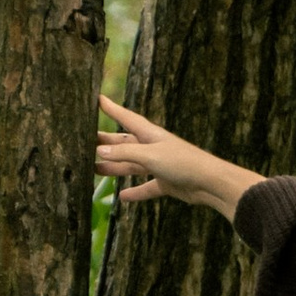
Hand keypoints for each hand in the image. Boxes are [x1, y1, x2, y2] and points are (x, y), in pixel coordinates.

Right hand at [94, 101, 263, 221]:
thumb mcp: (150, 155)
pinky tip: (122, 197)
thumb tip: (100, 151)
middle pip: (124, 144)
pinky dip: (135, 192)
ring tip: (93, 169)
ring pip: (131, 165)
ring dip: (114, 168)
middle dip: (106, 142)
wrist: (210, 183)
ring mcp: (159, 165)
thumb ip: (125, 154)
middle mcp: (153, 147)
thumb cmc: (183, 162)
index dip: (111, 109)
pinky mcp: (166, 182)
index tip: (97, 99)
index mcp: (150, 135)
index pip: (126, 118)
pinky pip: (146, 187)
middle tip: (84, 141)